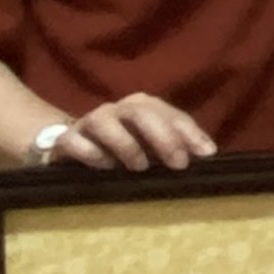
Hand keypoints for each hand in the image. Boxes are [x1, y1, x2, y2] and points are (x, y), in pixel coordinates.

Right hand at [43, 93, 216, 172]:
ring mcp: (89, 123)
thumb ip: (176, 147)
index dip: (188, 131)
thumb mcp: (151, 147)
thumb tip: (208, 155)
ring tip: (140, 166)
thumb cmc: (121, 148)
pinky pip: (73, 141)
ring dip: (126, 143)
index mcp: (141, 107)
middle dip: (163, 136)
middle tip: (179, 163)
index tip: (206, 154)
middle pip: (140, 111)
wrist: (71, 149)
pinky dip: (89, 152)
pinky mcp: (65, 141)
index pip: (169, 112)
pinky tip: (103, 166)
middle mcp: (117, 110)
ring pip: (105, 122)